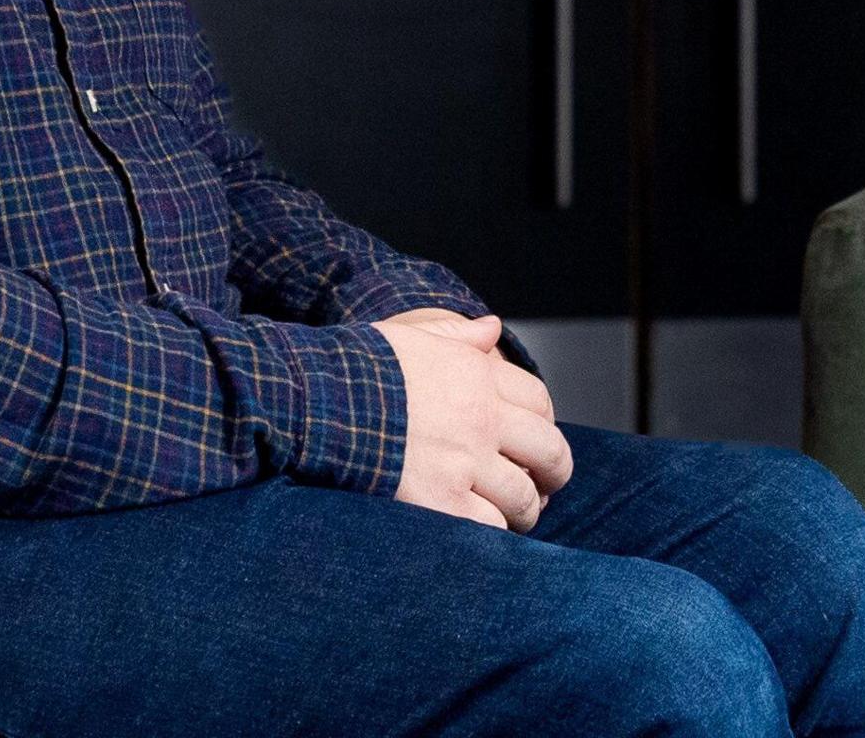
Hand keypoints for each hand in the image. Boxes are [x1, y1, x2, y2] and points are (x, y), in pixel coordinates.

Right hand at [376, 308, 570, 530]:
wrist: (312, 400)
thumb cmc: (354, 369)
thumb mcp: (410, 338)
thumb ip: (456, 336)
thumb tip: (491, 330)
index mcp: (479, 375)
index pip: (540, 403)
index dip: (544, 427)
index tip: (534, 444)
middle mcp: (482, 418)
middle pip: (548, 452)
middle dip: (552, 474)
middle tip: (544, 487)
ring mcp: (464, 461)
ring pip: (523, 497)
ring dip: (524, 511)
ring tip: (513, 518)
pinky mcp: (440, 501)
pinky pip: (490, 527)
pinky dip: (491, 534)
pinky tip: (480, 532)